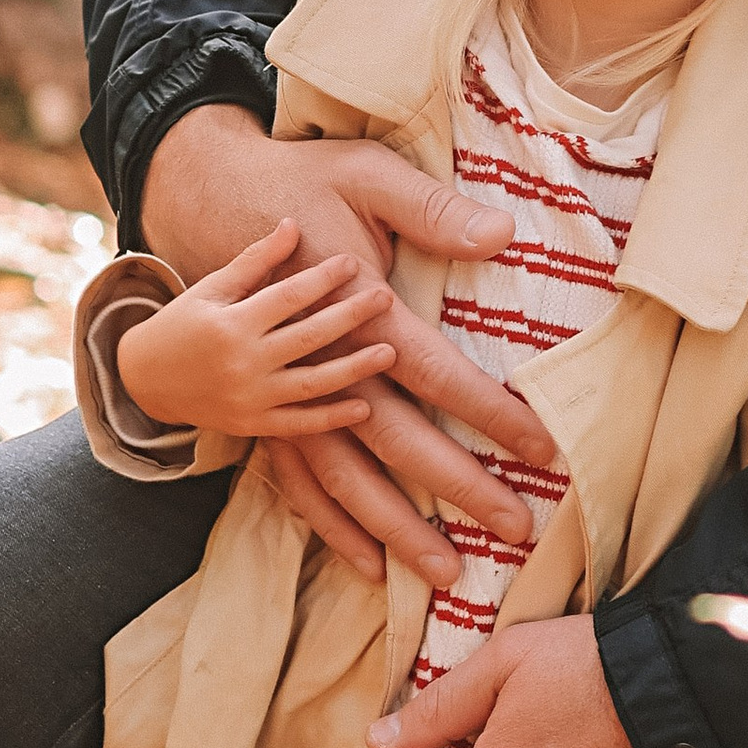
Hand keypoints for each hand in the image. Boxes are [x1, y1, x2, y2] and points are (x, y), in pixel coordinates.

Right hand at [112, 220, 398, 436]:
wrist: (145, 380)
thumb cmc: (183, 324)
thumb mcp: (212, 288)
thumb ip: (256, 260)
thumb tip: (293, 223)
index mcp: (231, 323)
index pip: (286, 297)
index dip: (320, 278)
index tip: (351, 262)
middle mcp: (242, 362)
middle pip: (307, 337)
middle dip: (349, 316)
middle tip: (384, 297)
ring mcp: (249, 398)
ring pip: (311, 384)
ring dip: (353, 369)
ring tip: (389, 352)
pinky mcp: (253, 425)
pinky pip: (298, 424)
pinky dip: (330, 419)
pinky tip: (363, 407)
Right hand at [142, 104, 557, 590]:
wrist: (207, 194)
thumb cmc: (299, 179)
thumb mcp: (367, 174)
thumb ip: (432, 210)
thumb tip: (501, 234)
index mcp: (355, 305)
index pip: (434, 372)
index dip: (488, 412)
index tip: (540, 449)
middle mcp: (318, 361)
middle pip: (394, 441)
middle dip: (456, 488)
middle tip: (514, 529)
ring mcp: (286, 390)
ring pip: (341, 477)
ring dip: (393, 527)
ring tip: (444, 574)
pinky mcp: (267, 406)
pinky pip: (297, 479)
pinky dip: (329, 522)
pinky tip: (364, 561)